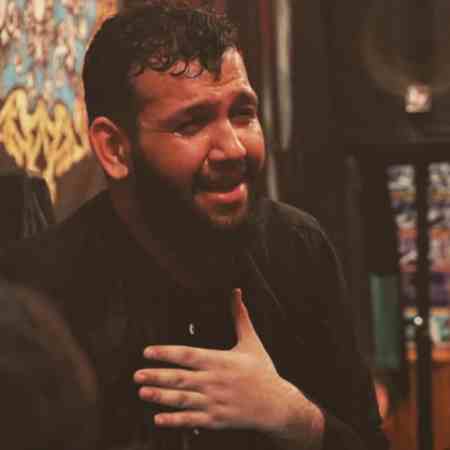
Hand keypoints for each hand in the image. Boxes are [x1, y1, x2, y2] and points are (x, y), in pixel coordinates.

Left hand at [134, 289, 322, 444]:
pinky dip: (174, 420)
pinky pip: (192, 420)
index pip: (188, 355)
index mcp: (220, 361)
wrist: (277, 405)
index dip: (167, 353)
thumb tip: (236, 292)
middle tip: (136, 374)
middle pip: (181, 378)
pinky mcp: (216, 420)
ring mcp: (215, 402)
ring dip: (160, 396)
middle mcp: (215, 381)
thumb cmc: (262, 371)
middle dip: (157, 375)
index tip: (148, 351)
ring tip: (142, 392)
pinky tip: (158, 419)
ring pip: (183, 399)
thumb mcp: (251, 341)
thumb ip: (239, 316)